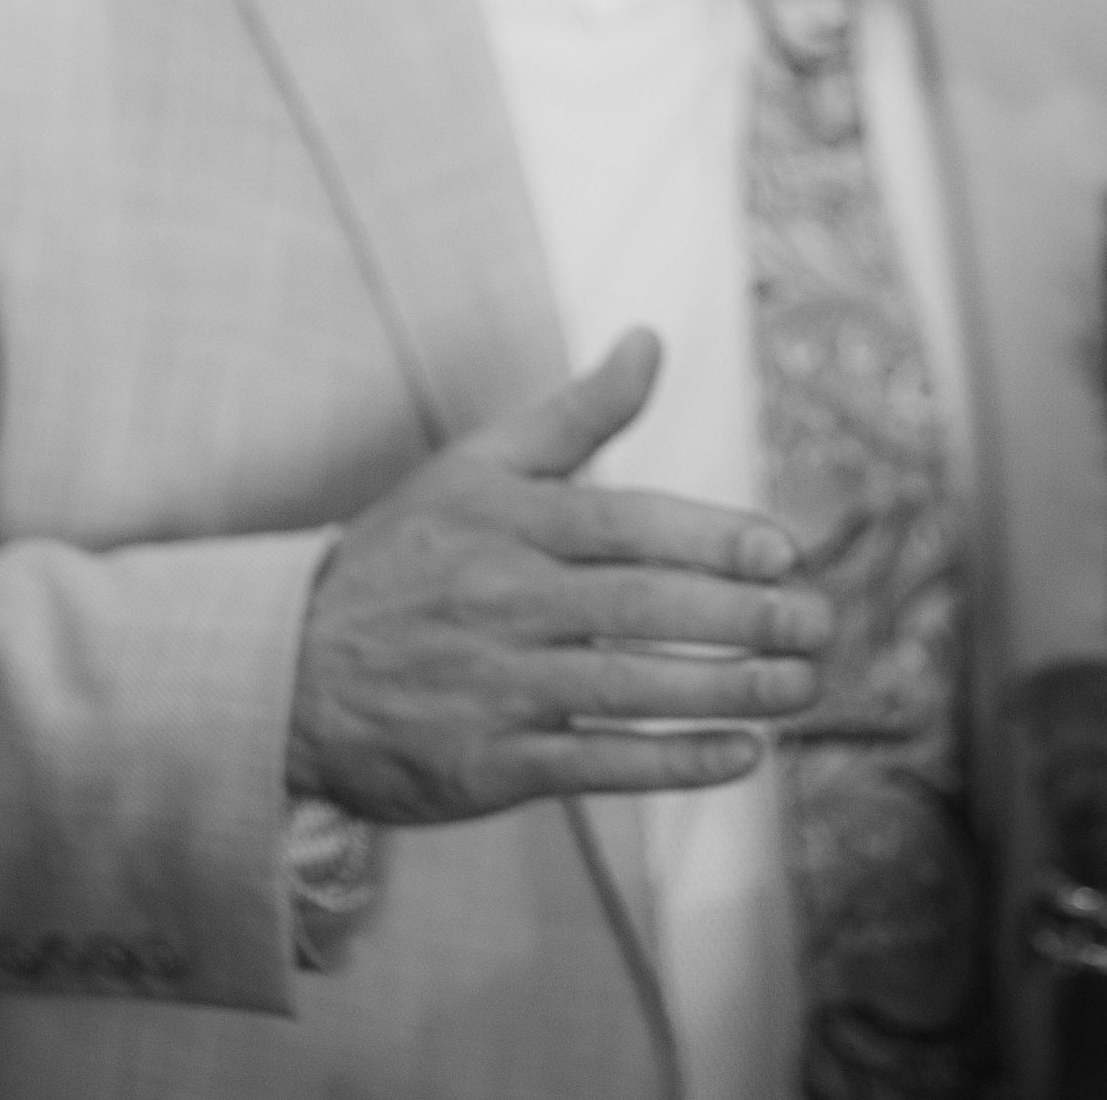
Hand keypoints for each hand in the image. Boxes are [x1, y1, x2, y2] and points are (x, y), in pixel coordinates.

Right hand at [286, 330, 831, 823]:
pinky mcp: (488, 765)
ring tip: (801, 686)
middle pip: (642, 608)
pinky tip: (740, 756)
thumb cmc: (406, 554)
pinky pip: (593, 765)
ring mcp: (497, 687)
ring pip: (628, 689)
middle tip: (820, 623)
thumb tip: (651, 340)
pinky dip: (669, 763)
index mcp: (511, 522)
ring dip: (726, 692)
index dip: (709, 537)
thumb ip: (578, 411)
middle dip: (741, 618)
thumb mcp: (478, 464)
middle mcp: (507, 601)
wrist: (287, 668)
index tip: (784, 550)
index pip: (626, 524)